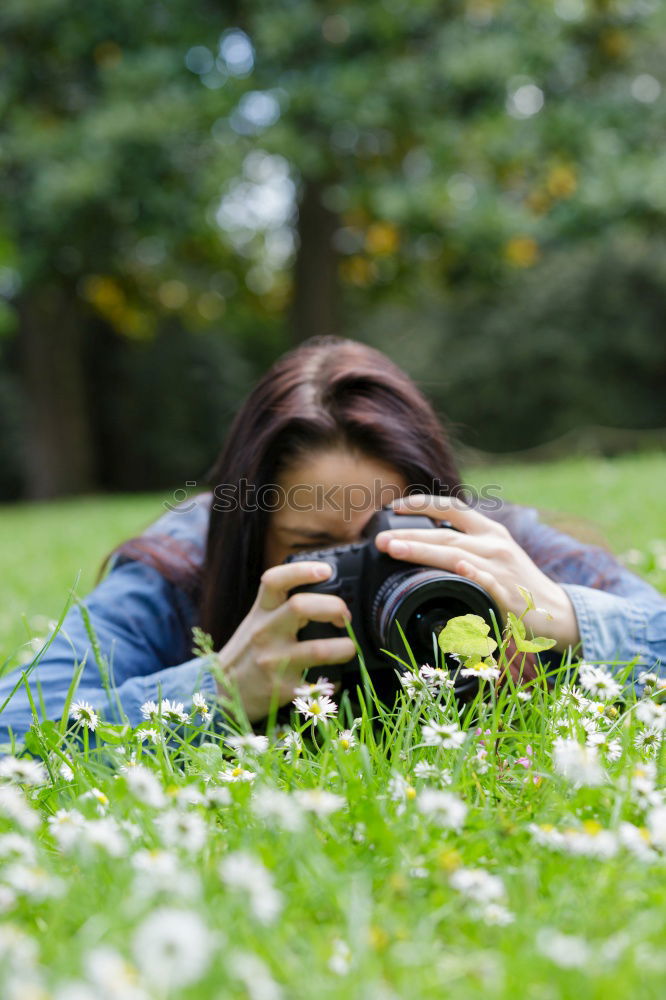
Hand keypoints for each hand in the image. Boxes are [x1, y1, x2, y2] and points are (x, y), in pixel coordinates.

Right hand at [215, 562, 354, 722]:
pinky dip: (335, 680)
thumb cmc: (250, 650)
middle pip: (300, 606)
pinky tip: (334, 677)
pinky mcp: (283, 689)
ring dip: (345, 647)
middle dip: (333, 606)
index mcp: (262, 612)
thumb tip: (328, 589)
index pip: (275, 580)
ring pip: (319, 650)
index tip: (326, 570)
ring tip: (349, 647)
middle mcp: (265, 633)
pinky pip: (319, 684)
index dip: (302, 570)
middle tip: (344, 616)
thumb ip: (283, 606)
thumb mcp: (258, 621)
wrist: (222, 690)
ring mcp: (273, 661)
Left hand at [374, 494, 579, 651]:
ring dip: (423, 551)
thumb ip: (464, 545)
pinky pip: (488, 581)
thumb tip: (423, 541)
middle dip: (410, 534)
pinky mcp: (508, 594)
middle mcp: (495, 544)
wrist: (556, 611)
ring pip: (457, 555)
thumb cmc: (517, 583)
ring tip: (396, 550)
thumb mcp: (495, 553)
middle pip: (445, 534)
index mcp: (490, 531)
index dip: (423, 504)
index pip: (452, 508)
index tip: (394, 506)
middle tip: (380, 540)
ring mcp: (501, 568)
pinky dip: (474, 573)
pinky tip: (459, 568)